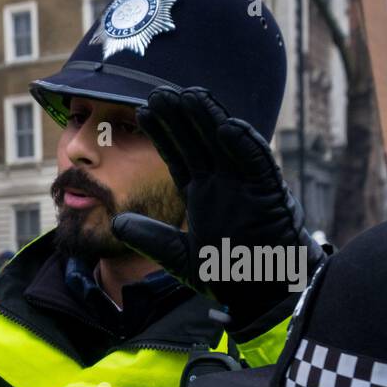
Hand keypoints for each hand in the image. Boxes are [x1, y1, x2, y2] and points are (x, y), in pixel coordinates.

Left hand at [111, 87, 324, 330]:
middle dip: (182, 117)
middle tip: (161, 90)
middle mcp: (223, 184)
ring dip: (211, 119)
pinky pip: (256, 165)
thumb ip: (150, 238)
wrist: (262, 296)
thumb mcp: (177, 257)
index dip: (163, 134)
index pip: (179, 156)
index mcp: (202, 195)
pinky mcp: (269, 195)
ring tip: (191, 94)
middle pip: (199, 141)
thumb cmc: (226, 276)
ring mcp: (246, 186)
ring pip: (226, 144)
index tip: (145, 111)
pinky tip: (228, 125)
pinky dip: (244, 146)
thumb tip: (118, 224)